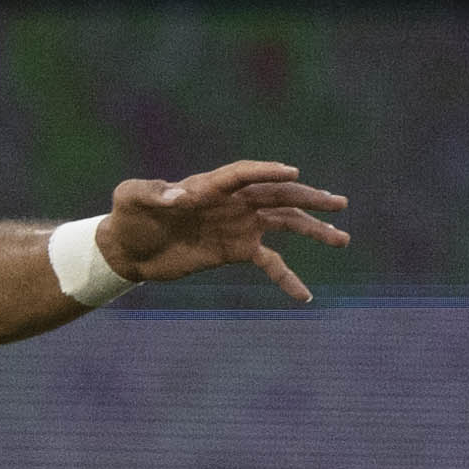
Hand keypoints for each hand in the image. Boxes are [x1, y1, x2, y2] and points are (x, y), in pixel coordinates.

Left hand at [98, 161, 350, 303]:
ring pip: (284, 223)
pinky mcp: (236, 251)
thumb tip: (176, 197)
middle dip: (308, 198)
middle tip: (338, 203)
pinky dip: (287, 277)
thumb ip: (152, 193)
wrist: (126, 248)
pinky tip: (305, 296)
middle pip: (277, 195)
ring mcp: (239, 226)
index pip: (245, 175)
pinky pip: (270, 263)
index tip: (293, 173)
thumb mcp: (131, 198)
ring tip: (342, 239)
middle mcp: (233, 202)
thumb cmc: (127, 215)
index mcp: (210, 185)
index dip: (267, 172)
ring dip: (313, 230)